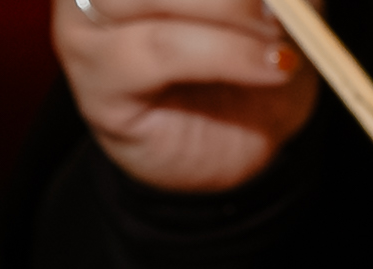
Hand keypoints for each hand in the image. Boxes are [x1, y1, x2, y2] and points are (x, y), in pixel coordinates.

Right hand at [55, 0, 321, 195]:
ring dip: (232, 8)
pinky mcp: (96, 79)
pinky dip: (228, 54)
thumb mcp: (275, 0)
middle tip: (288, 1)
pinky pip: (160, 51)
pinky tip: (273, 66)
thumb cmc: (251, 59)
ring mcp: (84, 21)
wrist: (235, 149)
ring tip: (283, 36)